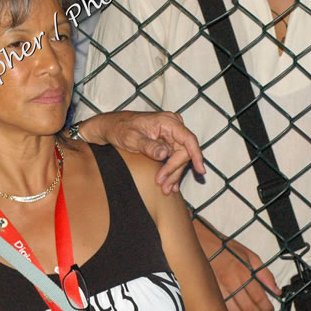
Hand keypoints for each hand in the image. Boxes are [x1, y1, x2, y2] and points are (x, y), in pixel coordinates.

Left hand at [80, 111, 204, 193]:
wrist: (111, 127)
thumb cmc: (119, 129)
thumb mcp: (131, 138)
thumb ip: (148, 145)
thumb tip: (164, 154)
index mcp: (167, 121)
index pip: (188, 139)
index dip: (196, 155)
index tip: (200, 171)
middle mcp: (172, 126)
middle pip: (184, 152)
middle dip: (175, 170)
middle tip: (164, 186)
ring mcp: (171, 135)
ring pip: (180, 158)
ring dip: (173, 174)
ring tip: (166, 189)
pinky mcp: (167, 142)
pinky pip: (174, 158)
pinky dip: (171, 171)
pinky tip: (171, 184)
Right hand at [196, 223, 279, 310]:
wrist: (201, 243)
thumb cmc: (225, 248)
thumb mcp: (249, 255)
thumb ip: (265, 274)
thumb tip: (277, 291)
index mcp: (242, 273)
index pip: (259, 298)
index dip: (267, 308)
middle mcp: (230, 283)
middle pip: (248, 309)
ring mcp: (218, 289)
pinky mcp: (210, 292)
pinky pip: (222, 310)